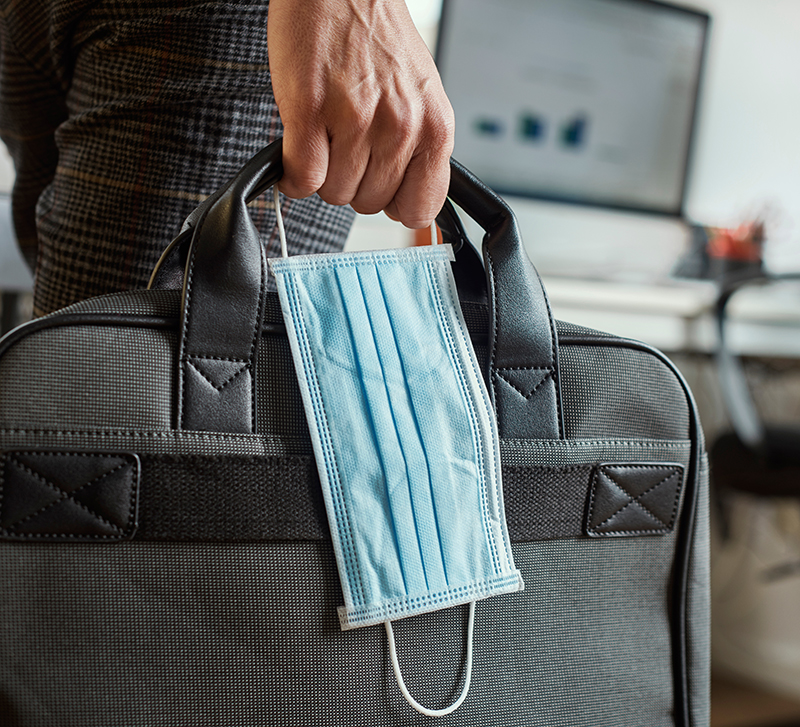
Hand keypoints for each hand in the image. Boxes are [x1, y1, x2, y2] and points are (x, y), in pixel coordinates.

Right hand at [267, 0, 454, 228]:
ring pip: (334, 193)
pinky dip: (293, 174)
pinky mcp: (311, 111)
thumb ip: (419, 151)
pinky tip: (298, 147)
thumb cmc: (377, 39)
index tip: (382, 189)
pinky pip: (302, 178)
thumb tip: (409, 208)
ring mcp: (356, 120)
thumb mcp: (421, 98)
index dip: (395, 203)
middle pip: (369, 204)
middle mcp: (401, 126)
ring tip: (326, 133)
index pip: (420, 208)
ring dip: (323, 172)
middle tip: (347, 144)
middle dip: (354, 181)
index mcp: (435, 127)